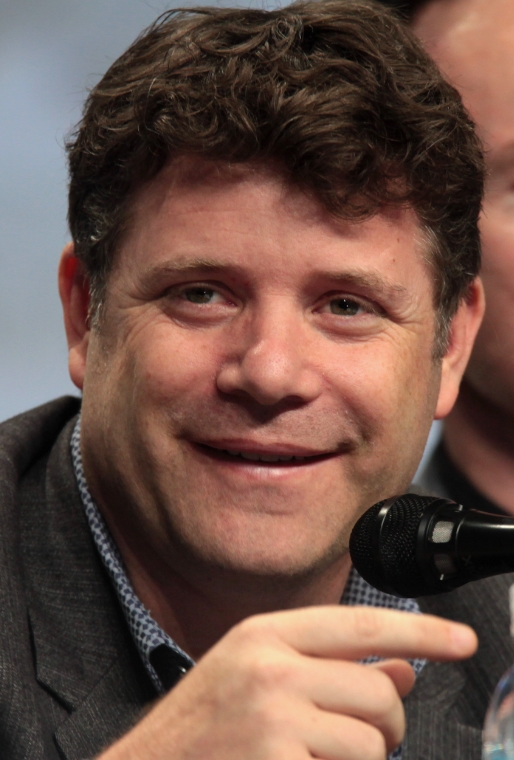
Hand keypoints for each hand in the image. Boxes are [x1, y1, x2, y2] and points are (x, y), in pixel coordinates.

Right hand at [100, 606, 476, 759]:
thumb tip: (406, 670)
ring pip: (372, 742)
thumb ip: (328, 666)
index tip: (463, 640)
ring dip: (362, 759)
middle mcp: (270, 669)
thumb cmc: (202, 728)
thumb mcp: (257, 676)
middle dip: (385, 723)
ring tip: (317, 757)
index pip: (363, 623)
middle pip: (380, 690)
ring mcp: (273, 721)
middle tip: (356, 735)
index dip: (423, 630)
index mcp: (264, 635)